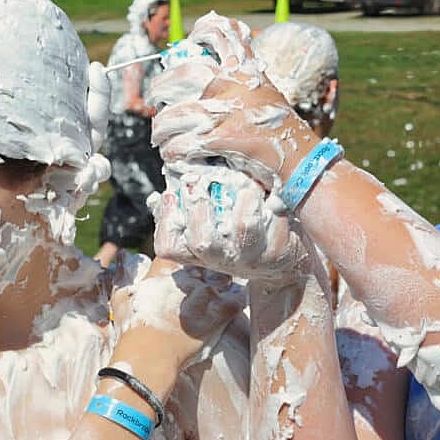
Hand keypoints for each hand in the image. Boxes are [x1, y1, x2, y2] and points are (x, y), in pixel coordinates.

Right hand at [110, 258, 244, 371]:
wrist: (150, 354)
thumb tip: (121, 255)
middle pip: (204, 264)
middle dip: (206, 269)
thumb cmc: (132, 329)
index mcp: (164, 272)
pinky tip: (238, 299)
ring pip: (223, 277)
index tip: (185, 264)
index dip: (182, 257)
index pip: (178, 254)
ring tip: (224, 286)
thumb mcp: (121, 299)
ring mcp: (205, 294)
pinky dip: (238, 298)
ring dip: (223, 281)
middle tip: (205, 278)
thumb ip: (123, 274)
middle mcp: (187, 279)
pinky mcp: (220, 312)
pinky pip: (237, 298)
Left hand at [148, 13, 317, 188]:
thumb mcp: (265, 93)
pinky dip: (173, 150)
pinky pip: (185, 144)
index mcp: (246, 72)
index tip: (190, 39)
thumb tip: (215, 74)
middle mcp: (235, 86)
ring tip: (158, 135)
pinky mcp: (224, 139)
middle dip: (161, 86)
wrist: (299, 158)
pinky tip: (171, 154)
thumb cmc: (280, 128)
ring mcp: (229, 112)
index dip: (203, 30)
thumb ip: (243, 80)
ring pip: (177, 113)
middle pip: (185, 73)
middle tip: (154, 99)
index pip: (225, 34)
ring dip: (161, 127)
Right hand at [149, 160, 310, 286]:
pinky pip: (272, 221)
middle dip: (199, 206)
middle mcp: (221, 259)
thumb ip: (185, 210)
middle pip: (202, 240)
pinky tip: (268, 194)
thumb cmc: (238, 234)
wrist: (281, 259)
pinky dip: (269, 202)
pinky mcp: (275, 252)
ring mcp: (249, 257)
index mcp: (198, 252)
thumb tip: (158, 198)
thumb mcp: (210, 225)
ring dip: (243, 197)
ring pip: (242, 225)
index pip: (169, 247)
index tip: (168, 193)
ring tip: (244, 182)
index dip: (165, 221)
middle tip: (199, 180)